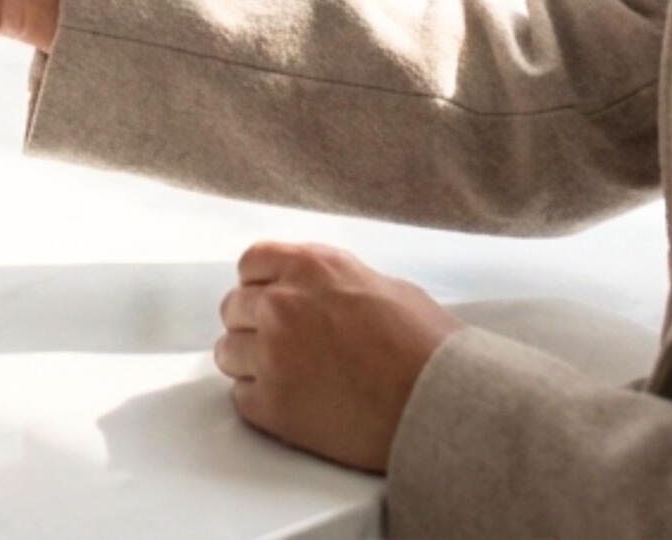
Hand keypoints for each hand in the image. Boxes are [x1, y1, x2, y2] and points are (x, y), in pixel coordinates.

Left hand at [213, 242, 459, 472]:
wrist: (444, 407)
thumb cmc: (429, 349)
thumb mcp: (385, 286)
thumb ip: (337, 281)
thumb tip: (322, 290)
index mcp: (308, 266)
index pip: (250, 264)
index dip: (260, 285)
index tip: (267, 300)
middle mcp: (280, 303)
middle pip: (234, 308)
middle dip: (253, 324)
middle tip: (279, 344)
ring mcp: (272, 354)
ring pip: (228, 352)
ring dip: (249, 363)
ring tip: (283, 376)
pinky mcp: (274, 406)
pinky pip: (240, 398)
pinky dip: (258, 402)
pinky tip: (288, 404)